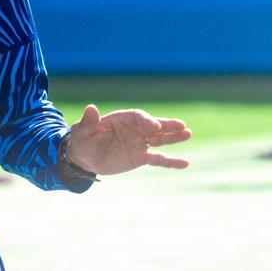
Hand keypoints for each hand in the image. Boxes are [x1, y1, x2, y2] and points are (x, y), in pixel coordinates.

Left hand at [63, 105, 190, 175]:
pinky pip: (158, 159)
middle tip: (182, 126)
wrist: (85, 158)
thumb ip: (89, 121)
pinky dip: (171, 161)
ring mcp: (139, 143)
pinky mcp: (141, 157)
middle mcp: (134, 129)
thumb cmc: (83, 140)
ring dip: (174, 138)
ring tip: (188, 134)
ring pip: (160, 139)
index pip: (138, 117)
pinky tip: (185, 163)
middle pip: (154, 125)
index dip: (147, 120)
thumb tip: (91, 108)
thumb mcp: (83, 131)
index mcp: (122, 119)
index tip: (155, 126)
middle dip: (167, 125)